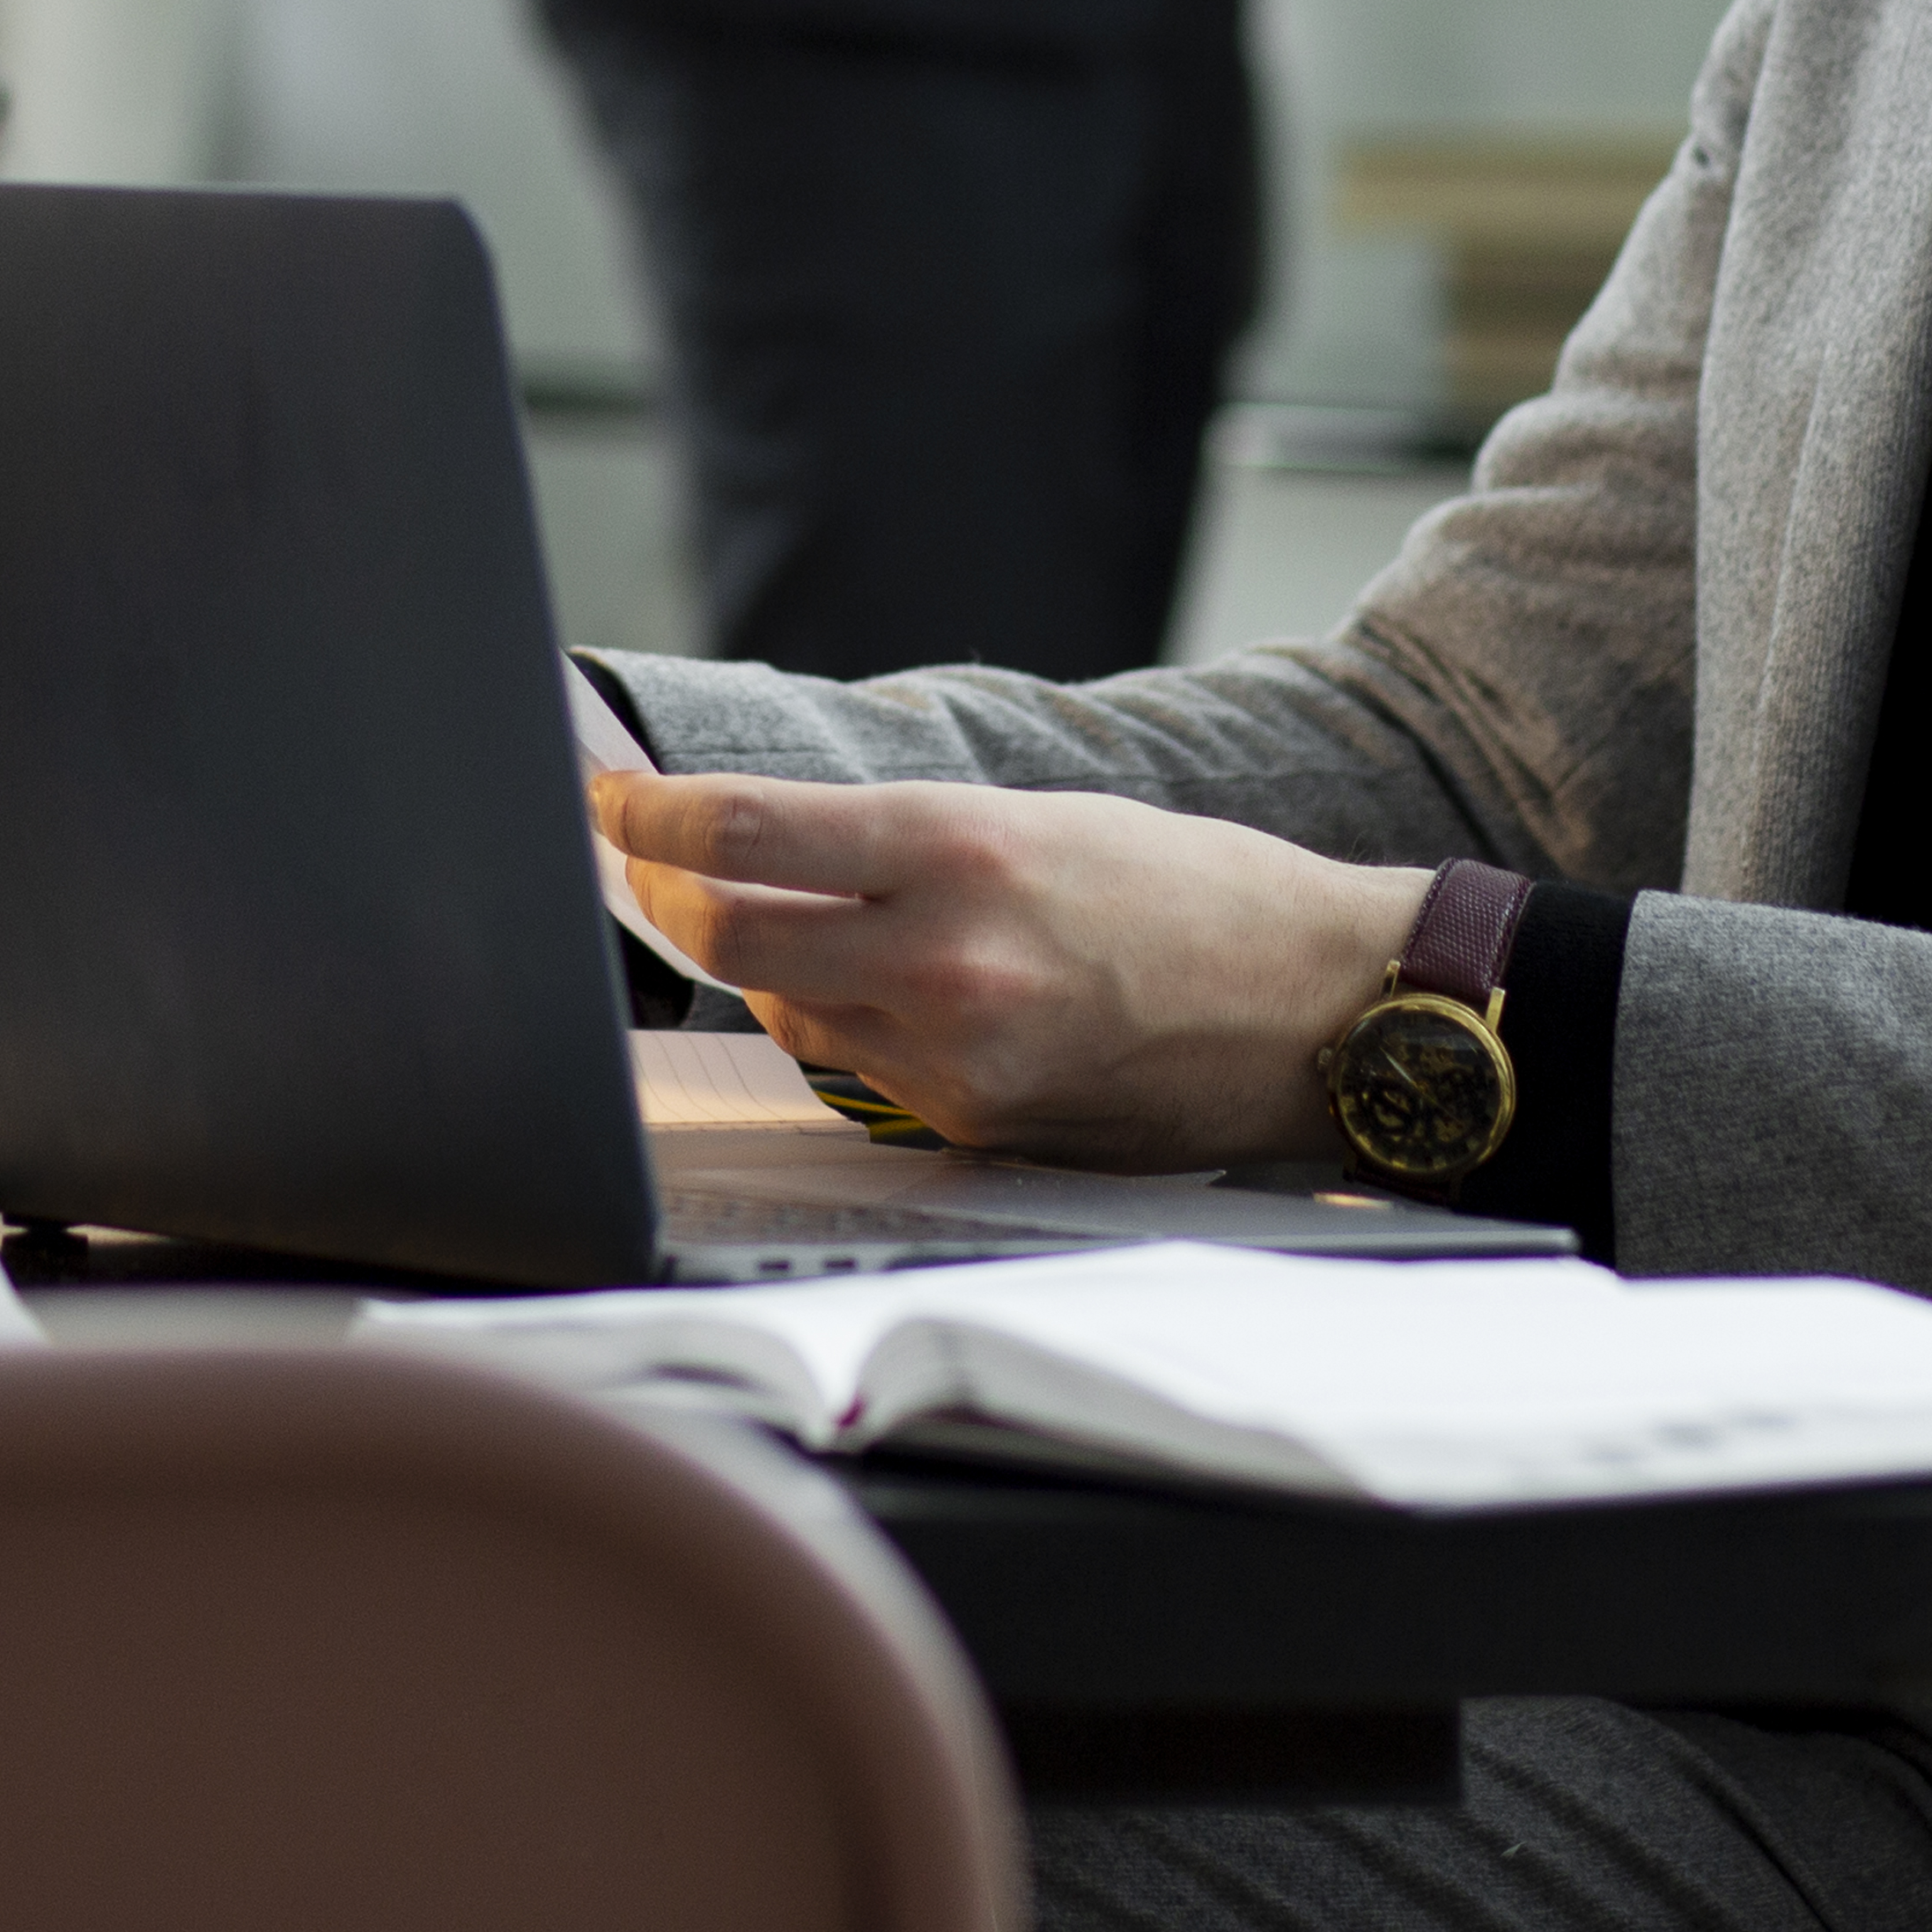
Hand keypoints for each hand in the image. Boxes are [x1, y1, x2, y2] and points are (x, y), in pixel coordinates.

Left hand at [592, 769, 1427, 1169]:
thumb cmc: (1199, 894)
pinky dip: (856, 1029)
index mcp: (961, 849)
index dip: (649, 819)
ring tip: (800, 927)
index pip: (743, 834)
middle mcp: (943, 958)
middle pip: (731, 935)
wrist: (1322, 1009)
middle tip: (652, 871)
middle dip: (673, 901)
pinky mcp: (973, 1128)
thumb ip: (905, 842)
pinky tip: (902, 999)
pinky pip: (864, 1072)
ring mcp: (954, 1057)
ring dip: (772, 968)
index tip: (608, 803)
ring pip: (790, 1009)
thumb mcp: (1046, 820)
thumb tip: (772, 846)